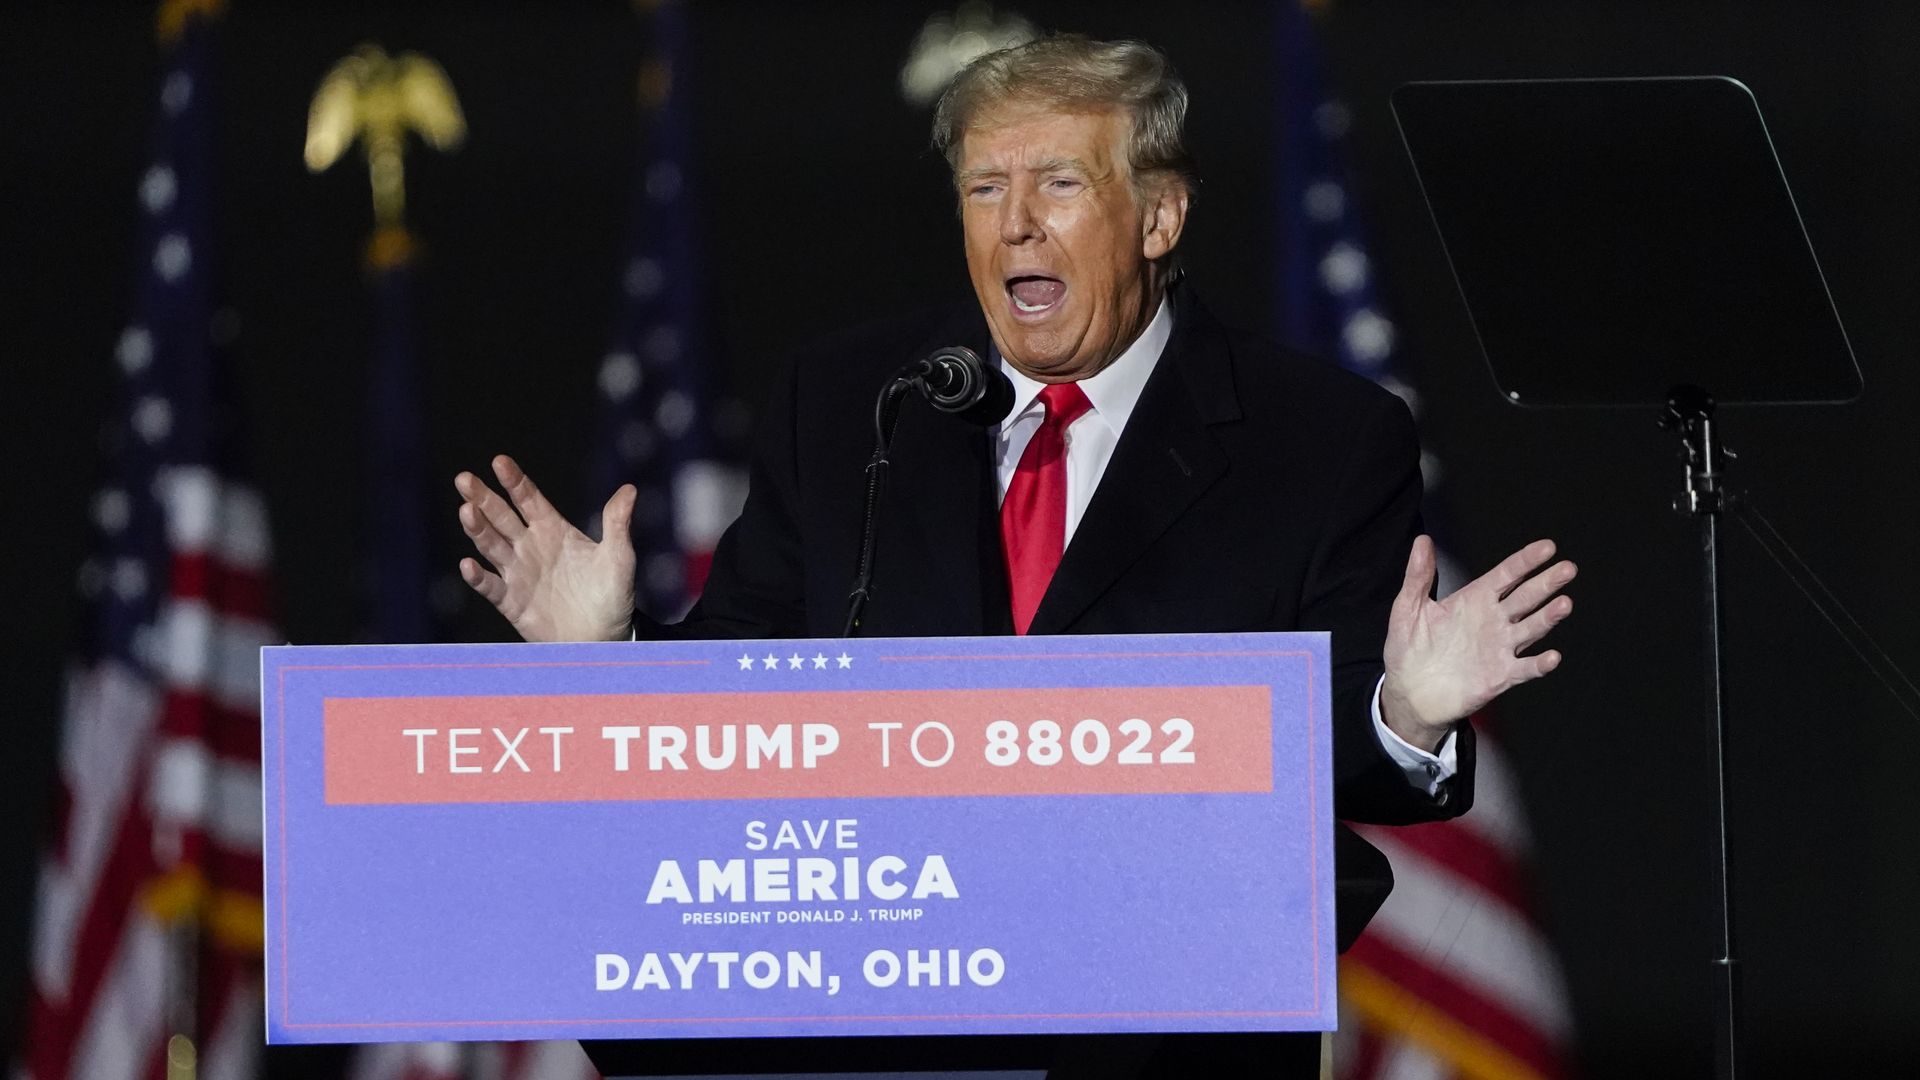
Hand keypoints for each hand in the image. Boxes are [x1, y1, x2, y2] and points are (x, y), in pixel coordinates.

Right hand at [454, 454, 636, 642]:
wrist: (604, 638)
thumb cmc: (613, 596)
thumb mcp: (619, 557)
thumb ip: (618, 524)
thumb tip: (629, 490)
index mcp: (553, 530)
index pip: (529, 499)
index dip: (514, 481)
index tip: (499, 461)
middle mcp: (530, 547)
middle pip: (501, 517)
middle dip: (482, 498)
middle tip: (464, 479)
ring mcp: (518, 573)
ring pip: (491, 546)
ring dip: (477, 529)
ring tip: (466, 511)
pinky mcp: (511, 601)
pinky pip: (490, 587)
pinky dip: (478, 577)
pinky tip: (469, 564)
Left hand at [1379, 535, 1575, 750]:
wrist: (1409, 692)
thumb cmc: (1409, 648)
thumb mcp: (1408, 607)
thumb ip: (1418, 575)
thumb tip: (1422, 540)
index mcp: (1475, 599)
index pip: (1507, 575)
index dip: (1526, 561)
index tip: (1548, 547)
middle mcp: (1494, 620)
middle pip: (1527, 597)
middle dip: (1547, 582)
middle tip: (1567, 569)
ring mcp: (1500, 647)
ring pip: (1532, 628)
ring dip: (1549, 617)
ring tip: (1564, 604)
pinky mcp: (1501, 676)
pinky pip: (1525, 668)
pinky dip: (1539, 664)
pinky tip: (1552, 657)